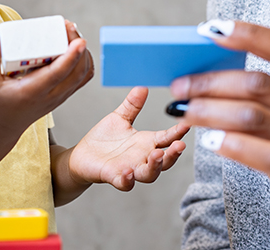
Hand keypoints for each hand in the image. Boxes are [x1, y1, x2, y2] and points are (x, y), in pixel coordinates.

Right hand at [0, 20, 93, 134]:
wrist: (4, 123)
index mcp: (32, 92)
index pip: (58, 74)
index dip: (71, 56)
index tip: (78, 40)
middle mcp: (51, 96)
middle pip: (76, 72)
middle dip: (78, 47)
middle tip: (68, 26)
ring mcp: (61, 96)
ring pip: (83, 74)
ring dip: (83, 52)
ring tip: (70, 32)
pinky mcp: (65, 93)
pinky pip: (83, 77)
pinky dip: (85, 60)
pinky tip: (75, 46)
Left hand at [68, 87, 188, 190]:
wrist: (82, 156)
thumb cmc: (104, 139)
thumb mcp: (120, 118)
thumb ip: (132, 105)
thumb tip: (142, 87)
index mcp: (146, 143)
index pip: (167, 138)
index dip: (178, 132)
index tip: (187, 123)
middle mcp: (142, 158)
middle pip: (165, 161)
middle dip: (173, 154)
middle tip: (179, 145)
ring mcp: (130, 169)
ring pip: (149, 174)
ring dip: (155, 166)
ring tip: (157, 155)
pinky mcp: (113, 176)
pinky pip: (124, 183)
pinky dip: (127, 179)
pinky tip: (128, 172)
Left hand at [170, 21, 269, 249]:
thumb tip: (213, 71)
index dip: (249, 35)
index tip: (211, 29)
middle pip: (261, 84)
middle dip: (212, 81)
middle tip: (181, 85)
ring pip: (254, 116)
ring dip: (210, 110)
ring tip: (184, 110)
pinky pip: (263, 153)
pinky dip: (231, 143)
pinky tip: (209, 141)